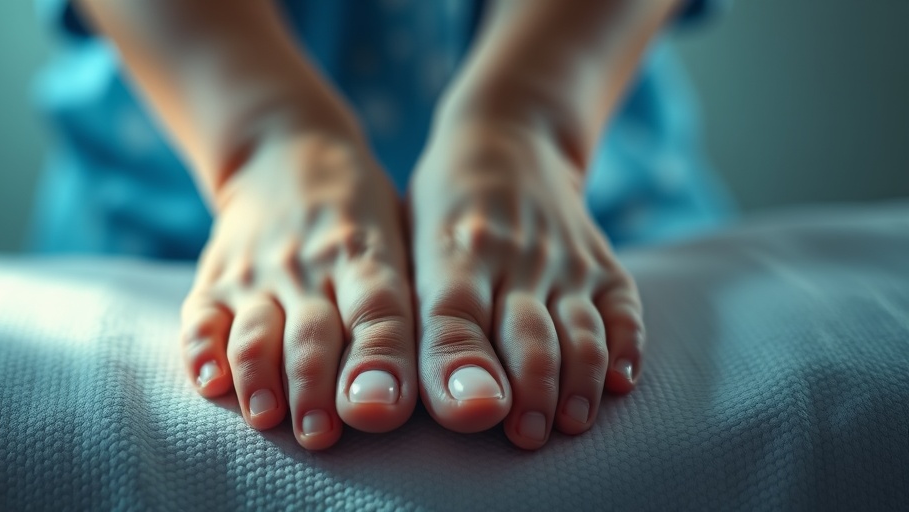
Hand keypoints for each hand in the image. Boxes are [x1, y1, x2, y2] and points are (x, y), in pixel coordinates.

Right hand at [180, 131, 417, 449]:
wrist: (284, 150)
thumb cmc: (361, 215)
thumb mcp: (399, 237)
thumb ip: (412, 306)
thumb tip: (454, 380)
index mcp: (368, 257)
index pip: (380, 311)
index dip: (380, 360)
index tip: (380, 408)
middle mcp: (312, 265)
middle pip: (313, 332)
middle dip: (315, 384)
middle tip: (320, 434)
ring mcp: (258, 272)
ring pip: (255, 327)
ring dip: (259, 373)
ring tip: (266, 415)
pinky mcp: (215, 277)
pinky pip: (201, 315)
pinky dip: (200, 348)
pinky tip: (208, 380)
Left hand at [408, 118, 644, 448]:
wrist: (508, 137)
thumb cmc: (440, 210)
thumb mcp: (408, 245)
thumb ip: (409, 313)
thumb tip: (385, 392)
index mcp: (451, 254)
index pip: (452, 318)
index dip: (462, 368)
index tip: (473, 413)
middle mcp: (511, 255)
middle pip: (527, 335)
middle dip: (530, 392)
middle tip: (526, 437)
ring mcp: (563, 257)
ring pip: (580, 328)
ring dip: (578, 381)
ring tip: (568, 424)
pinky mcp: (600, 259)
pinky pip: (623, 306)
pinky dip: (626, 346)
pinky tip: (620, 382)